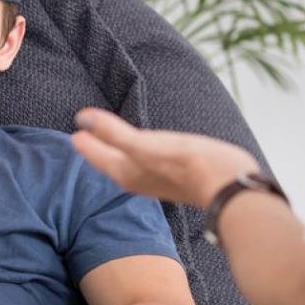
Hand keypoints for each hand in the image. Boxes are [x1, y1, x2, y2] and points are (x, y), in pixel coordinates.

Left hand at [71, 108, 260, 207]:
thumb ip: (113, 133)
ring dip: (118, 151)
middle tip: (86, 134)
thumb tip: (82, 119)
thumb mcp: (145, 146)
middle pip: (111, 161)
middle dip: (99, 149)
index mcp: (126, 172)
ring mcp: (158, 178)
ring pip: (129, 163)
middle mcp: (139, 178)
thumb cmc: (186, 165)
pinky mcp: (177, 175)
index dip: (86, 143)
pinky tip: (149, 148)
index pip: (98, 156)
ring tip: (113, 139)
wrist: (228, 185)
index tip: (76, 129)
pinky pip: (148, 161)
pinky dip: (140, 151)